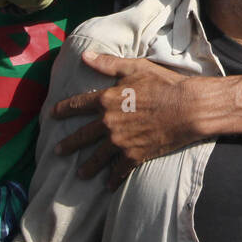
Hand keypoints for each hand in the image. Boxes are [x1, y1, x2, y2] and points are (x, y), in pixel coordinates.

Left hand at [51, 53, 201, 188]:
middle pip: (82, 136)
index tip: (53, 114)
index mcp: (106, 99)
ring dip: (88, 167)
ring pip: (98, 157)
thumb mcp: (136, 68)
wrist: (188, 108)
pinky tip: (109, 186)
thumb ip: (108, 64)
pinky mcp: (134, 155)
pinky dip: (114, 179)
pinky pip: (119, 170)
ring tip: (80, 174)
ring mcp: (120, 141)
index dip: (63, 109)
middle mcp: (108, 122)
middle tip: (58, 151)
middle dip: (68, 144)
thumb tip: (85, 56)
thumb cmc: (164, 84)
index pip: (78, 105)